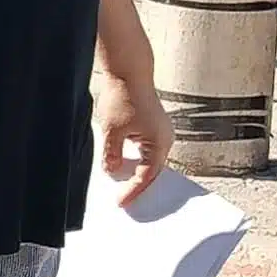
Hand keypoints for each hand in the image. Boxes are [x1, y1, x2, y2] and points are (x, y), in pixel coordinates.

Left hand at [92, 65, 171, 201]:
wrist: (129, 73)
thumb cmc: (124, 96)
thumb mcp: (112, 130)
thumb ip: (113, 154)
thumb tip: (113, 172)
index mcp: (159, 142)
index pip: (147, 175)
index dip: (133, 191)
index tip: (121, 203)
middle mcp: (165, 139)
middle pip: (152, 171)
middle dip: (139, 186)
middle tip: (125, 202)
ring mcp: (161, 134)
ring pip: (150, 162)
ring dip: (137, 174)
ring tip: (124, 189)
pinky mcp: (154, 128)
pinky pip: (147, 152)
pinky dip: (137, 162)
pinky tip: (124, 169)